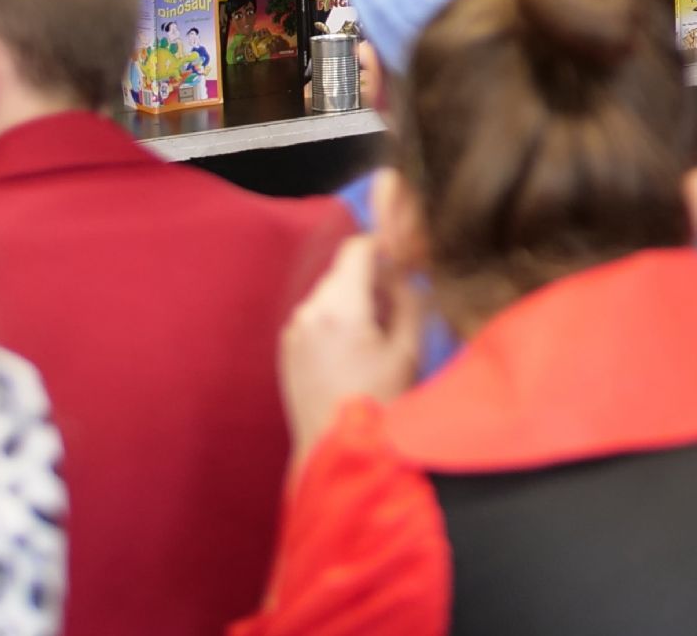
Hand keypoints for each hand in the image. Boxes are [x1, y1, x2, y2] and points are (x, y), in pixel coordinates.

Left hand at [280, 236, 424, 470]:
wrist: (337, 450)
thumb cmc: (378, 403)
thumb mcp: (408, 350)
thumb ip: (410, 300)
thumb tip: (405, 274)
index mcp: (339, 308)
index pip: (356, 250)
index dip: (382, 247)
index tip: (401, 259)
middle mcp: (308, 313)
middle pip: (342, 274)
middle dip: (370, 282)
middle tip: (397, 308)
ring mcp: (293, 332)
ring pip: (328, 296)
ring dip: (352, 302)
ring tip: (375, 337)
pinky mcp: (287, 350)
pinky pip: (314, 319)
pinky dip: (334, 322)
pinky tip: (353, 352)